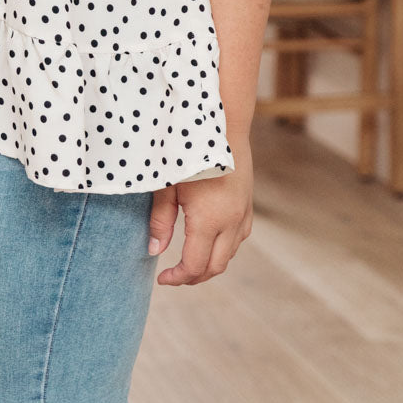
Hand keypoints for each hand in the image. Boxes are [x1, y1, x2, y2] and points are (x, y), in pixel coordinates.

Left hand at [147, 136, 253, 284]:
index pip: (194, 265)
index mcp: (209, 220)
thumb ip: (160, 220)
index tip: (161, 278)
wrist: (223, 123)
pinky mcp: (248, 204)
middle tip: (173, 275)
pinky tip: (208, 241)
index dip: (177, 278)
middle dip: (193, 277)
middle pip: (215, 267)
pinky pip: (238, 238)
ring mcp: (243, 213)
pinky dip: (223, 248)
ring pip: (229, 254)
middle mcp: (231, 221)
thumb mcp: (168, 184)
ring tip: (187, 260)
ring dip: (209, 263)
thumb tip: (154, 251)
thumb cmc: (189, 150)